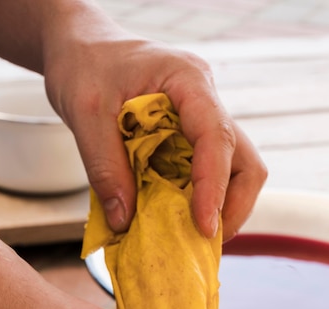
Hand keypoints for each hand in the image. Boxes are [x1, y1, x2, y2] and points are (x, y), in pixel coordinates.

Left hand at [41, 4, 266, 240]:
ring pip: (237, 171)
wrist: (82, 48)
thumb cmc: (84, 66)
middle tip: (203, 240)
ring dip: (222, 208)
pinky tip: (179, 219)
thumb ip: (105, 168)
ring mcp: (202, 120)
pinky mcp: (192, 138)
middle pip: (245, 161)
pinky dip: (201, 202)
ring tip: (191, 235)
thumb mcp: (84, 113)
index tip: (203, 227)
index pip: (218, 138)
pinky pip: (210, 175)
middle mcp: (205, 101)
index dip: (215, 187)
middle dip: (232, 207)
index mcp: (187, 81)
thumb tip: (125, 222)